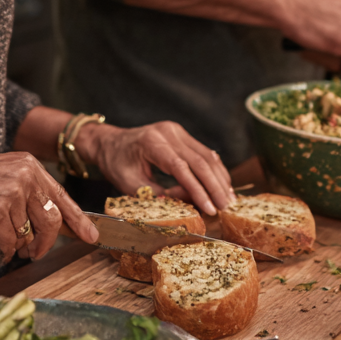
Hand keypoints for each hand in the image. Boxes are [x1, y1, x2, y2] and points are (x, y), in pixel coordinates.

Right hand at [0, 152, 97, 262]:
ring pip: (26, 236)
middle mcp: (25, 178)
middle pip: (51, 221)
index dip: (78, 219)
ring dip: (11, 243)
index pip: (62, 196)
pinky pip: (7, 246)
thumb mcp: (7, 176)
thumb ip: (30, 195)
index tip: (92, 235)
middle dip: (45, 244)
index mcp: (31, 167)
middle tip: (35, 253)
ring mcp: (12, 196)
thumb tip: (53, 227)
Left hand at [77, 121, 234, 215]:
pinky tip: (223, 184)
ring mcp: (177, 130)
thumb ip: (158, 194)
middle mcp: (168, 132)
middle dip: (215, 186)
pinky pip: (203, 151)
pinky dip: (214, 169)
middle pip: (199, 160)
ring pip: (206, 155)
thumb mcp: (131, 184)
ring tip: (229, 199)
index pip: (181, 168)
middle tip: (226, 207)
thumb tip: (188, 203)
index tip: (210, 209)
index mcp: (152, 142)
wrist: (110, 142)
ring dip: (219, 178)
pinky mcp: (182, 134)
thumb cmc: (117, 164)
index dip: (198, 190)